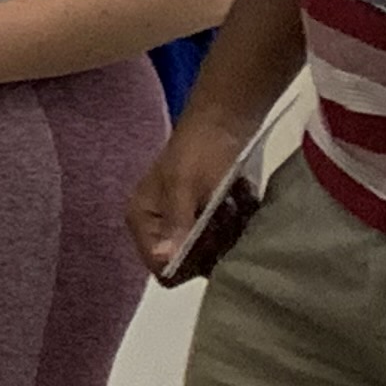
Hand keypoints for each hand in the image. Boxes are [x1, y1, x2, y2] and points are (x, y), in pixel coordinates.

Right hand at [128, 103, 260, 277]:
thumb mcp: (186, 187)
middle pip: (188, 260)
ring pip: (210, 250)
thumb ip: (177, 225)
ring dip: (229, 235)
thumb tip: (164, 262)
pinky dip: (236, 226)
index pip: (160, 266)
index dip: (189, 263)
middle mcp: (159, 225)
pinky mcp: (206, 214)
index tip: (213, 245)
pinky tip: (242, 205)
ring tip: (237, 209)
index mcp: (143, 219)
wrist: (226, 118)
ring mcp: (184, 220)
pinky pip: (224, 237)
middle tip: (229, 221)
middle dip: (213, 247)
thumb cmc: (200, 151)